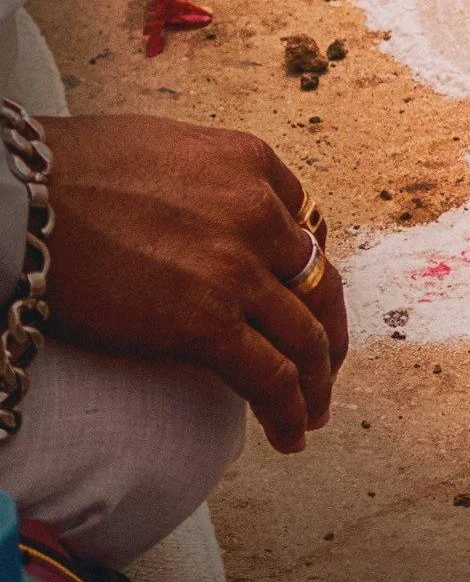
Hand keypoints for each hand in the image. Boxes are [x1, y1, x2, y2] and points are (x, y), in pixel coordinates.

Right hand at [40, 116, 349, 455]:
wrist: (16, 199)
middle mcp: (257, 213)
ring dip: (316, 383)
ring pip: (303, 337)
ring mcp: (236, 268)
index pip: (306, 224)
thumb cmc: (65, 171)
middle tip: (325, 366)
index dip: (308, 272)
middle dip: (327, 332)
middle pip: (317, 284)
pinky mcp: (204, 322)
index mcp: (249, 163)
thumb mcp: (162, 146)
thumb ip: (205, 179)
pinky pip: (268, 377)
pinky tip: (289, 435)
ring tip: (312, 414)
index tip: (305, 301)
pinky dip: (288, 412)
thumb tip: (208, 214)